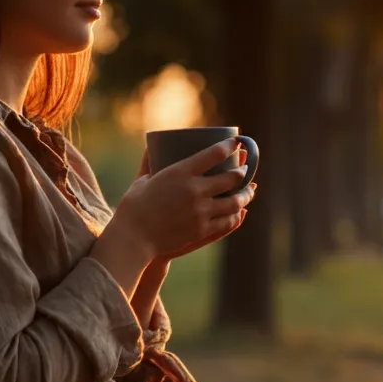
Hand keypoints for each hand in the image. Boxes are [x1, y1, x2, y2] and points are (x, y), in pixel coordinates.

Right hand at [115, 138, 256, 261]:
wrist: (132, 238)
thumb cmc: (133, 207)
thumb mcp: (141, 180)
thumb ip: (150, 162)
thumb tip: (151, 146)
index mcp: (180, 172)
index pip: (214, 153)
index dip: (229, 146)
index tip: (237, 143)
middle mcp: (195, 190)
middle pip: (230, 178)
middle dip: (242, 172)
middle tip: (246, 170)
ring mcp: (201, 211)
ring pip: (234, 201)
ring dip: (246, 195)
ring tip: (250, 191)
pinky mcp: (202, 230)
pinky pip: (227, 221)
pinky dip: (236, 215)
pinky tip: (240, 212)